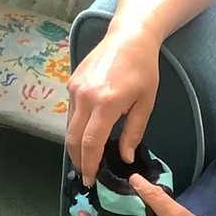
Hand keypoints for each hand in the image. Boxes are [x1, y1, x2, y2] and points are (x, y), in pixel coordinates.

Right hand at [66, 31, 160, 185]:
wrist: (129, 36)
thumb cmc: (144, 69)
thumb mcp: (146, 102)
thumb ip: (133, 132)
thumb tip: (124, 158)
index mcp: (106, 103)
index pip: (91, 142)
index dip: (89, 164)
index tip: (91, 179)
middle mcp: (85, 97)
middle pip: (74, 138)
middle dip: (78, 160)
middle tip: (86, 175)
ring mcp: (75, 90)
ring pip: (69, 127)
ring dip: (75, 146)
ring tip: (85, 158)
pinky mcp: (71, 84)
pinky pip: (71, 113)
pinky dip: (76, 128)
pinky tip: (85, 134)